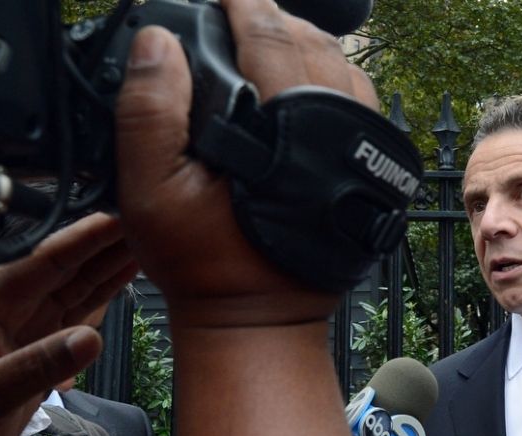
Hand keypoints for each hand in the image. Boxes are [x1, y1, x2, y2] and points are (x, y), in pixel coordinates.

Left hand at [0, 213, 135, 435]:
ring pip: (75, 287)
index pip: (41, 263)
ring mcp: (25, 328)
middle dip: (104, 244)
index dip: (82, 240)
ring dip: (109, 266)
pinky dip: (103, 295)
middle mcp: (6, 309)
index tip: (116, 219)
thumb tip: (89, 339)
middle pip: (65, 268)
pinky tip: (124, 276)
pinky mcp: (39, 348)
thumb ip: (38, 366)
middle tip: (146, 221)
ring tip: (145, 242)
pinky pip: (77, 314)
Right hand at [115, 0, 379, 327]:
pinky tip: (308, 80)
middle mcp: (335, 133)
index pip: (268, 36)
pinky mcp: (371, 171)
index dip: (241, 3)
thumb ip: (150, 112)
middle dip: (274, 18)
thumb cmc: (206, 264)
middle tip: (238, 9)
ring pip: (344, 70)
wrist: (259, 318)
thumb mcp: (152, 192)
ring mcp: (360, 151)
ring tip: (270, 34)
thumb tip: (158, 42)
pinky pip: (363, 104)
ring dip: (308, 44)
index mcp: (286, 130)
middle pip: (312, 43)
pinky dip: (336, 79)